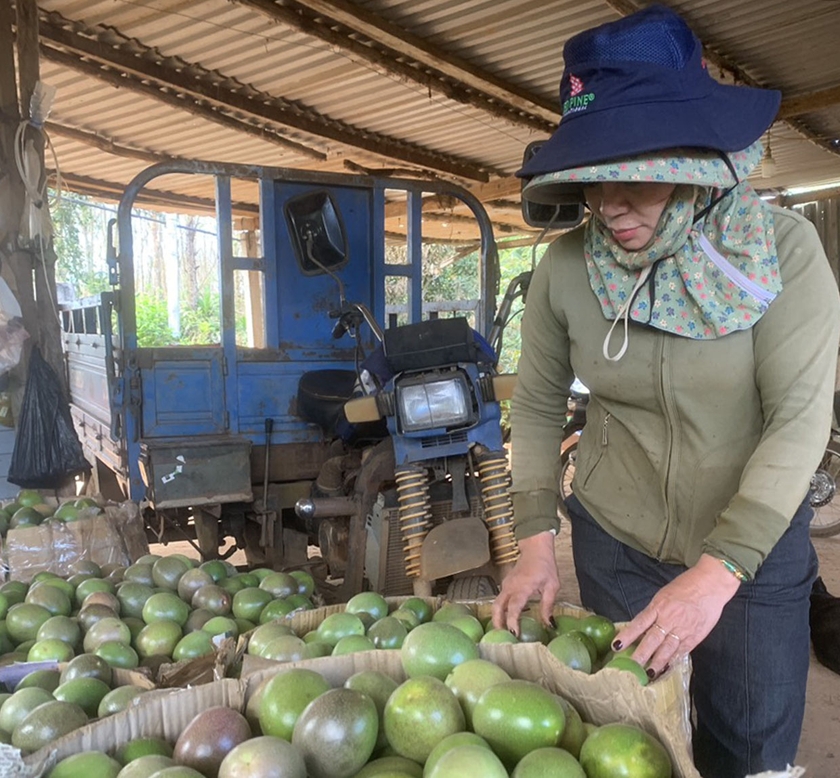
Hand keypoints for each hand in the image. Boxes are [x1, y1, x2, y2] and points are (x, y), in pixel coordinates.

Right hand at [492, 531, 559, 634]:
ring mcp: (506, 585)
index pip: (513, 608)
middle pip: (497, 607)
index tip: (514, 634)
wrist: (535, 547)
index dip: (511, 622)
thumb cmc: (545, 565)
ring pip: (496, 604)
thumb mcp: (552, 586)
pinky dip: (501, 610)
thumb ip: (548, 606)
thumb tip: (550, 625)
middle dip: (497, 623)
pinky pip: (500, 599)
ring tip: (504, 632)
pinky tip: (508, 619)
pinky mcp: (506, 584)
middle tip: (503, 638)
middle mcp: (510, 587)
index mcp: (522, 587)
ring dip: (497, 618)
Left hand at [613, 553, 741, 678]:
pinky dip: (673, 660)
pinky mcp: (695, 636)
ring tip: (648, 674)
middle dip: (640, 655)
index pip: (639, 623)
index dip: (627, 636)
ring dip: (657, 663)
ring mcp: (683, 629)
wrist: (710, 585)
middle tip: (630, 667)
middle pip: (652, 640)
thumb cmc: (685, 586)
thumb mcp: (664, 595)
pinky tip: (666, 668)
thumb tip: (642, 627)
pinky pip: (682, 651)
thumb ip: (654, 612)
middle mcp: (669, 619)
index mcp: (658, 606)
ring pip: (667, 649)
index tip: (616, 646)